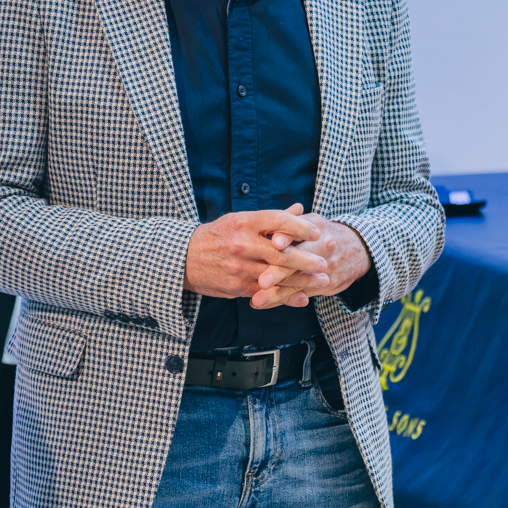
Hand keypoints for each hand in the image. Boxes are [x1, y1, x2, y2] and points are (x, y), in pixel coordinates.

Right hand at [184, 205, 327, 301]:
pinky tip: (301, 297)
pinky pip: (266, 292)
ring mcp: (239, 267)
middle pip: (281, 252)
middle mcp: (242, 244)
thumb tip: (299, 209)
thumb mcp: (240, 220)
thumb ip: (272, 218)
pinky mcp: (236, 286)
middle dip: (307, 259)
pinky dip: (285, 296)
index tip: (316, 232)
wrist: (183, 258)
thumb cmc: (217, 236)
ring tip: (322, 281)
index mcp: (243, 222)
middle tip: (324, 262)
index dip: (300, 227)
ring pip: (277, 276)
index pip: (278, 221)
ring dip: (302, 280)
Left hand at [253, 219, 373, 308]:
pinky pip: (301, 294)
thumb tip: (268, 231)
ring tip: (256, 301)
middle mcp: (324, 248)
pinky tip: (263, 304)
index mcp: (317, 230)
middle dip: (279, 272)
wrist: (359, 249)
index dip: (287, 237)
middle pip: (299, 261)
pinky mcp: (327, 285)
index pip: (300, 233)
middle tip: (262, 281)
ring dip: (277, 294)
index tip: (275, 243)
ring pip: (299, 283)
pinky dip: (282, 300)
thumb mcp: (312, 222)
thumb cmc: (324, 233)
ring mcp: (327, 269)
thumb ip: (290, 224)